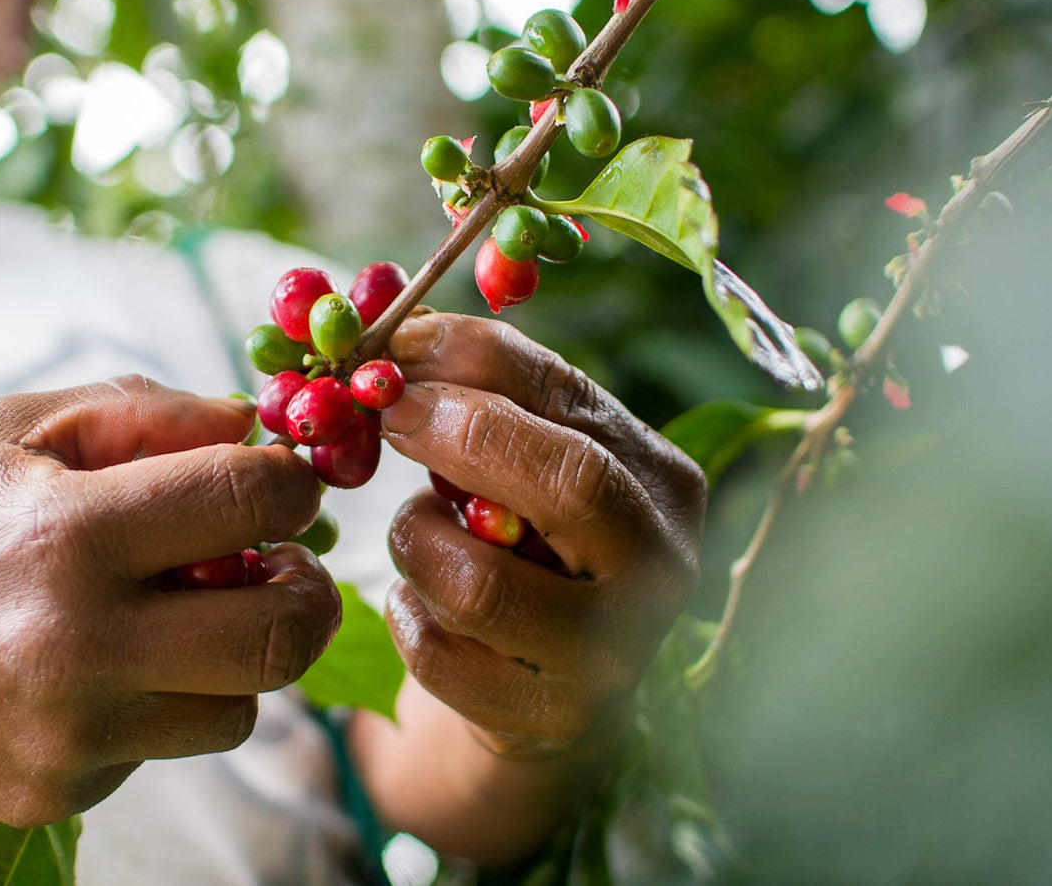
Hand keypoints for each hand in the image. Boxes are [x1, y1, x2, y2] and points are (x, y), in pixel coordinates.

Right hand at [0, 376, 337, 826]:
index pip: (249, 500)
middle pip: (279, 632)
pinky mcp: (52, 793)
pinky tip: (96, 669)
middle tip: (292, 569)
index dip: (295, 482)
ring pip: (238, 708)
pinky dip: (155, 704)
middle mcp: (74, 643)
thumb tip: (256, 429)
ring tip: (180, 619)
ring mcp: (66, 734)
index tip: (290, 483)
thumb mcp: (15, 429)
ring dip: (233, 658)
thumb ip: (143, 413)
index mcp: (68, 533)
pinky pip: (162, 746)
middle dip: (311, 591)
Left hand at [380, 314, 704, 756]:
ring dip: (418, 542)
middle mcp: (661, 567)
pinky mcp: (555, 720)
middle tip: (387, 416)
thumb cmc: (533, 542)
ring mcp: (615, 654)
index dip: (469, 362)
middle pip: (567, 484)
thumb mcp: (534, 459)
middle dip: (459, 436)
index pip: (570, 396)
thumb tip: (401, 332)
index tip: (394, 350)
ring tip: (419, 531)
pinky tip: (418, 602)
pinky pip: (442, 659)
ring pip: (482, 584)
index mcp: (664, 481)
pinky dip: (408, 618)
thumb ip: (491, 396)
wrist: (554, 680)